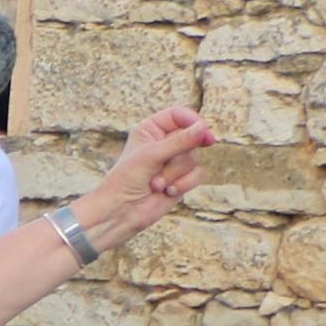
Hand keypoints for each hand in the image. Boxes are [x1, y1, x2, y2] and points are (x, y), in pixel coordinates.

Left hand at [84, 106, 216, 245]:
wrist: (121, 211)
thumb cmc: (127, 179)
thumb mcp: (152, 155)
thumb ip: (180, 141)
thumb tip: (204, 128)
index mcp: (151, 129)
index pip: (178, 115)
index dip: (192, 120)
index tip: (203, 130)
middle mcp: (164, 142)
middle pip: (191, 138)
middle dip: (177, 157)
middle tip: (163, 164)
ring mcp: (174, 161)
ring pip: (194, 158)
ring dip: (175, 173)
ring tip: (155, 184)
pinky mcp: (182, 178)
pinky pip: (198, 174)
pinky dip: (184, 184)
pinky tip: (167, 192)